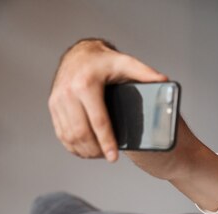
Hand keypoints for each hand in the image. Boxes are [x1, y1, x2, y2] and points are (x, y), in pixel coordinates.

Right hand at [48, 39, 167, 161]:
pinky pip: (60, 133)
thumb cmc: (104, 60)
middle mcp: (68, 93)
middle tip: (109, 156)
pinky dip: (72, 145)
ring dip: (84, 150)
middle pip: (81, 132)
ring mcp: (58, 100)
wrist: (80, 53)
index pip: (98, 121)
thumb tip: (164, 81)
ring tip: (99, 154)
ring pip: (69, 136)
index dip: (107, 142)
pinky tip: (84, 149)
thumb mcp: (126, 63)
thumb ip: (145, 73)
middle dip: (95, 150)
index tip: (113, 157)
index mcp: (86, 85)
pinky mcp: (53, 105)